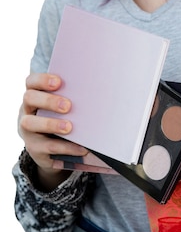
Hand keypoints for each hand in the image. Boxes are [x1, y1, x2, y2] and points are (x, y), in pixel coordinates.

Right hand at [18, 73, 86, 188]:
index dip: (42, 79)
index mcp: (36, 97)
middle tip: (68, 106)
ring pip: (30, 123)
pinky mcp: (34, 149)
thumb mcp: (67, 111)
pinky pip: (47, 147)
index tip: (59, 82)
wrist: (54, 152)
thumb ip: (76, 101)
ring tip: (69, 127)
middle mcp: (27, 111)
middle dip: (48, 101)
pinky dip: (66, 147)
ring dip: (51, 124)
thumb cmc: (64, 122)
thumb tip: (102, 93)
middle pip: (29, 98)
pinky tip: (82, 148)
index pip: (31, 82)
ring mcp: (28, 130)